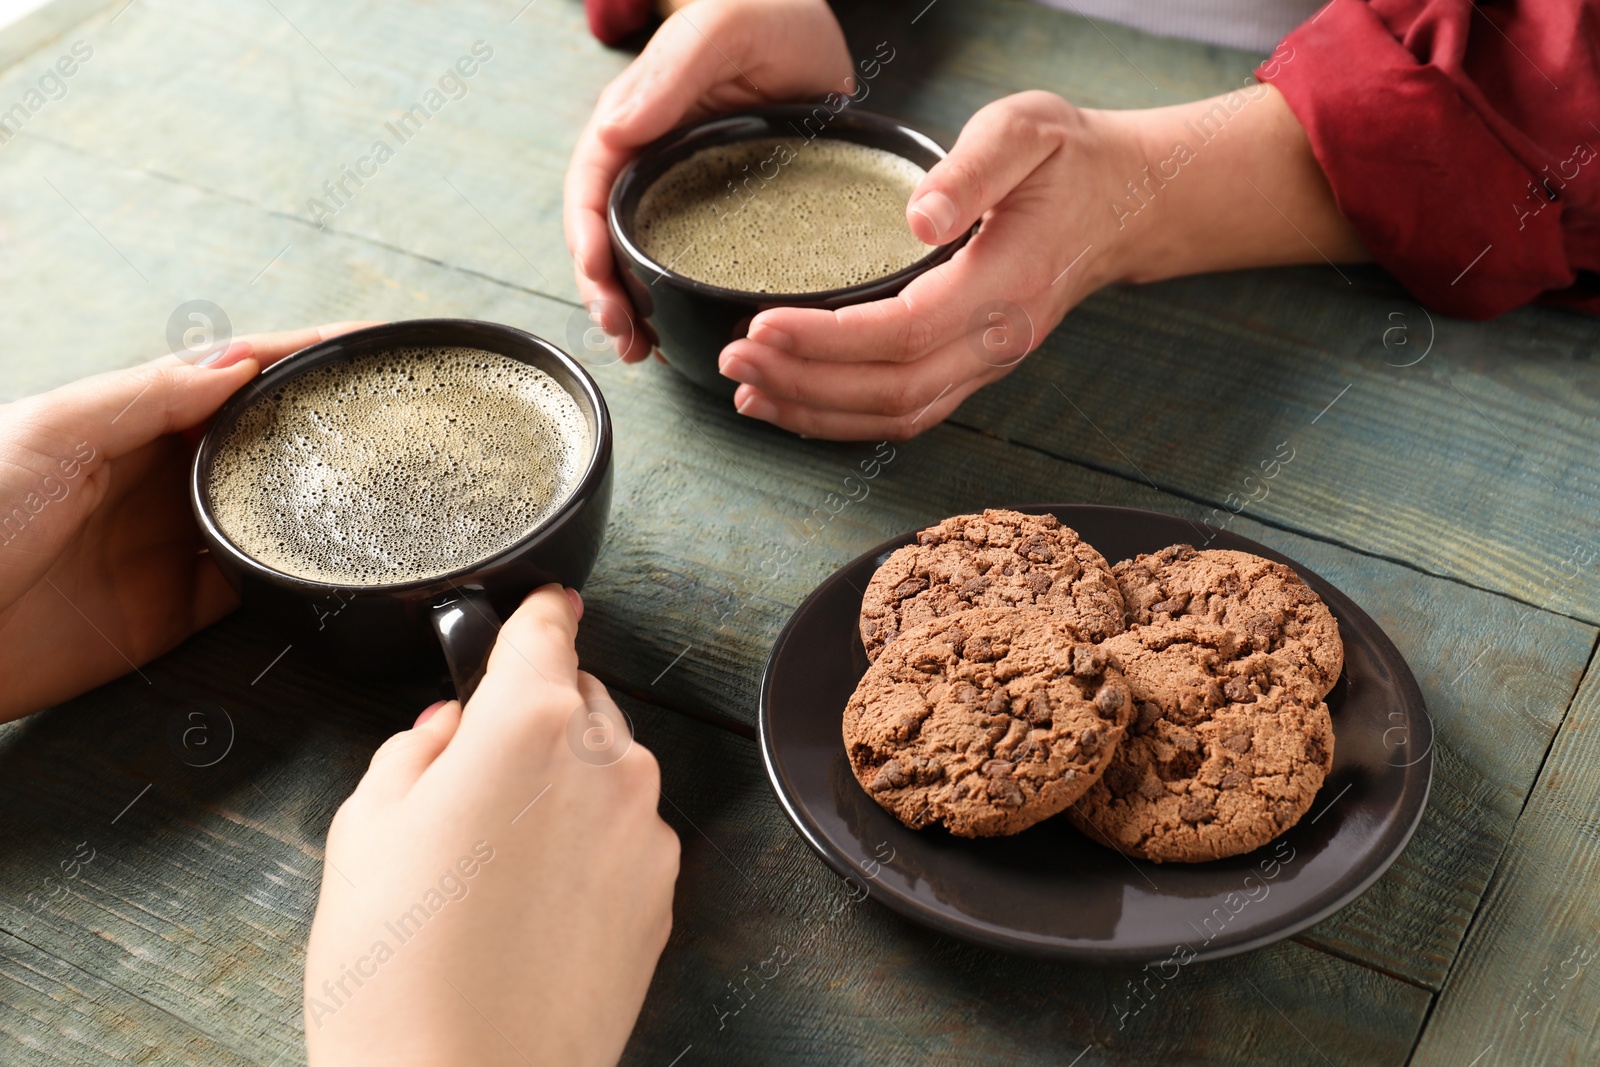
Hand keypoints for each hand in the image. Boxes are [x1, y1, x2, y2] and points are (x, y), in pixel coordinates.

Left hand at [0, 322, 376, 720]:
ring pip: (272, 509)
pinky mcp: (179, 608)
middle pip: (264, 437)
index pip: (234, 372)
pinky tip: (331, 557)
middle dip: (326, 417)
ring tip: (385, 474)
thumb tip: (234, 365)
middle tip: (392, 406)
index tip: (364, 338)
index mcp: (130, 418)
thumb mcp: (49, 433)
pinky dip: (296, 573)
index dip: (300, 352)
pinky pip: (257, 585)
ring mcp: (174, 542)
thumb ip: (144, 397)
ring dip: (321, 494)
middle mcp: (161, 475)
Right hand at [304, 586, 678, 1066]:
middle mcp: (606, 762)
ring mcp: (645, 829)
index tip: (539, 604)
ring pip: (607, 767)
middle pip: (577, 698)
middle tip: (470, 784)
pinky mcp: (664, 891)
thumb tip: (449, 728)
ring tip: (495, 863)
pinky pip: (627, 832)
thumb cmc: (400, 973)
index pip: (545, 628)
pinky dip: (593, 842)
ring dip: (565, 783)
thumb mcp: (365, 833)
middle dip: (533, 718)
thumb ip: (415, 750)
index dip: (535, 610)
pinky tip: (536, 902)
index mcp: (528, 723)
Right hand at [564, 0, 851, 360]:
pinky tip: (685, 338)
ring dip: (636, 310)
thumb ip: (673, 73)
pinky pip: (694, 266)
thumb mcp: (722, 30)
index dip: (586, 242)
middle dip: (605, 293)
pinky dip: (682, 305)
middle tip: (625, 337)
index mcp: (634, 123)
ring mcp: (686, 194)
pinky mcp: (726, 215)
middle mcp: (651, 164)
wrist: (815, 30)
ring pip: (644, 261)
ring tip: (644, 351)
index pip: (590, 190)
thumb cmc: (766, 12)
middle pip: (608, 238)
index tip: (599, 284)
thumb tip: (618, 130)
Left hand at [717, 91, 1138, 439]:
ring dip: (814, 411)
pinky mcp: (971, 368)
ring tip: (745, 390)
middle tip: (732, 360)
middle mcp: (996, 341)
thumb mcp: (1027, 131)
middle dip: (803, 383)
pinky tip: (790, 403)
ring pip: (894, 416)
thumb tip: (919, 214)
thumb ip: (973, 168)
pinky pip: (904, 413)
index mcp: (1005, 286)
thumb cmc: (1068, 161)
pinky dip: (841, 418)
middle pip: (889, 391)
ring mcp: (985, 364)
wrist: (1123, 202)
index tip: (762, 326)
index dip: (828, 340)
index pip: (904, 333)